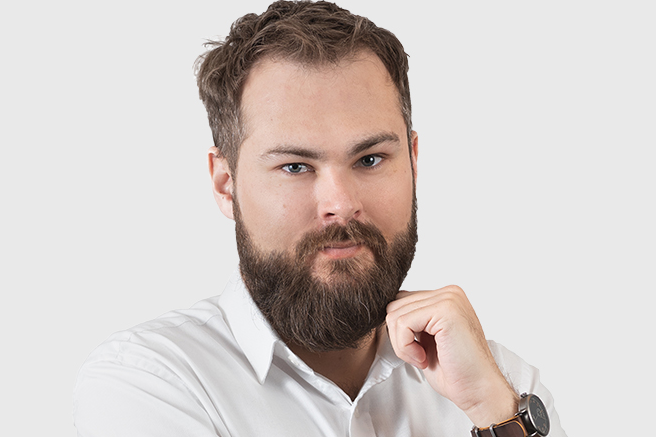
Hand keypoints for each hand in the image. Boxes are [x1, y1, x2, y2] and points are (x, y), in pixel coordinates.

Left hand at [385, 285, 518, 426]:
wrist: (479, 391)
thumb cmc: (455, 371)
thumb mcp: (426, 338)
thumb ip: (412, 320)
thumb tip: (387, 312)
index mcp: (446, 297)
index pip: (401, 302)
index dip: (401, 332)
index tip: (418, 351)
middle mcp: (449, 292)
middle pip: (395, 306)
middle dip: (399, 337)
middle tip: (419, 356)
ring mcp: (449, 299)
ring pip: (395, 314)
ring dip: (402, 344)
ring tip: (423, 357)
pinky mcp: (445, 310)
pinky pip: (403, 323)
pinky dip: (405, 347)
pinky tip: (423, 358)